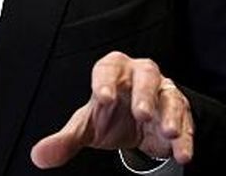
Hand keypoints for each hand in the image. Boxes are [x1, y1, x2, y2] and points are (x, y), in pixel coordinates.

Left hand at [30, 51, 194, 168]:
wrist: (135, 123)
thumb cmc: (109, 114)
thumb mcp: (87, 127)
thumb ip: (65, 140)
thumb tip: (39, 156)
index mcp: (114, 71)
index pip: (108, 68)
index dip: (105, 81)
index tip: (102, 99)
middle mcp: (141, 75)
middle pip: (146, 75)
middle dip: (144, 94)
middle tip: (142, 114)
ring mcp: (164, 92)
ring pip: (170, 96)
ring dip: (171, 114)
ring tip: (170, 133)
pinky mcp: (180, 112)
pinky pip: (186, 121)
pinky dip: (185, 138)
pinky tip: (183, 154)